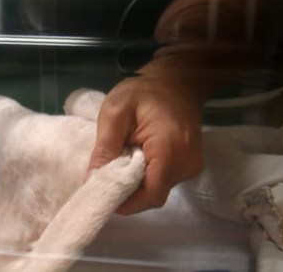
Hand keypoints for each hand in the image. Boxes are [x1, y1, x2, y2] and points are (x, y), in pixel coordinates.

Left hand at [88, 75, 203, 213]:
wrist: (174, 81)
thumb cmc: (143, 92)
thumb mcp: (115, 112)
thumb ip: (105, 148)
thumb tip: (91, 180)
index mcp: (170, 150)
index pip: (150, 194)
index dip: (125, 201)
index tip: (100, 194)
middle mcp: (186, 164)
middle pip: (152, 195)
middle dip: (125, 192)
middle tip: (102, 177)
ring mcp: (190, 166)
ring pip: (156, 189)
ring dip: (134, 184)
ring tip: (115, 164)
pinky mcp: (188, 165)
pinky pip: (162, 180)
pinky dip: (143, 177)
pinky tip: (130, 161)